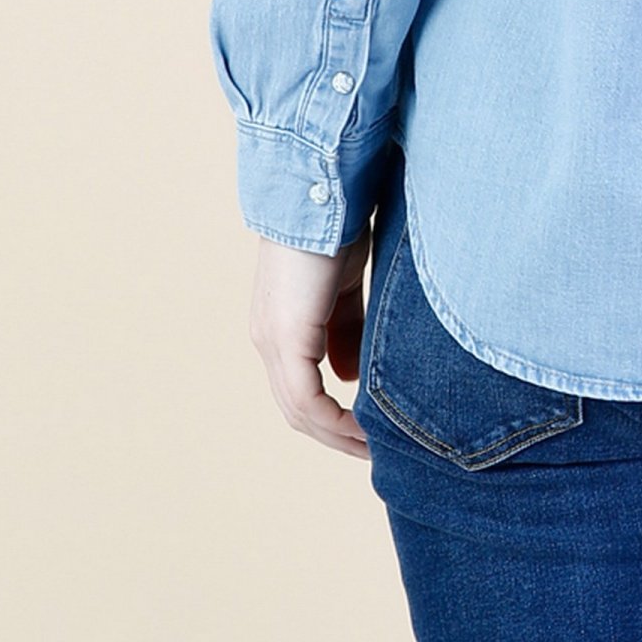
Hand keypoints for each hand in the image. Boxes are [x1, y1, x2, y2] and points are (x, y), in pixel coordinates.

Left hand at [249, 229, 373, 456]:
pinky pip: (307, 398)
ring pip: (299, 411)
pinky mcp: (287, 337)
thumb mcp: (346, 287)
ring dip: (337, 433)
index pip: (299, 389)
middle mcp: (268, 339)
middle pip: (296, 410)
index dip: (332, 416)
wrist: (326, 191)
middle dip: (336, 435)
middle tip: (373, 450)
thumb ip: (346, 329)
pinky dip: (335, 419)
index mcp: (280, 326)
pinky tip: (362, 427)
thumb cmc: (340, 227)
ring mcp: (273, 340)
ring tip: (373, 445)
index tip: (370, 429)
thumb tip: (349, 375)